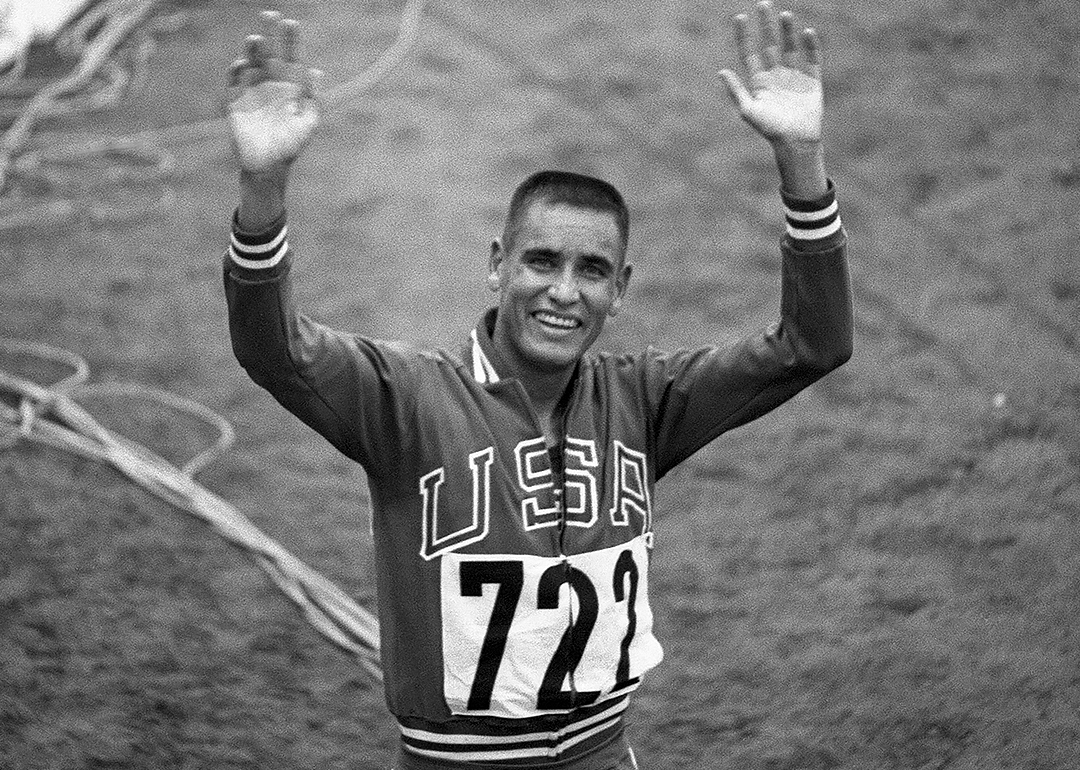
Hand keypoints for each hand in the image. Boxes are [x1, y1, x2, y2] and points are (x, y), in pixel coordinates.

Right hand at [226, 11, 319, 174]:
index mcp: (290, 88)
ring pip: (251, 63)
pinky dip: (237, 72)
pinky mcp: (235, 102)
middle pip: (270, 54)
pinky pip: (234, 82)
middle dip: (270, 35)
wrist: (269, 167)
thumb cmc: (291, 147)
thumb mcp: (307, 123)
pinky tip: (243, 64)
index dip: (291, 40)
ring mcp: (252, 91)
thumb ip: (313, 99)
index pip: (291, 58)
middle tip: (270, 15)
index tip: (291, 22)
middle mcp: (271, 85)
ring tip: (256, 40)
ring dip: (253, 51)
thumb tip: (316, 71)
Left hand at [718, 1, 821, 148]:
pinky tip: (807, 33)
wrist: (796, 142)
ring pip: (790, 47)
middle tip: (763, 4)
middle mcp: (775, 75)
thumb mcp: (749, 111)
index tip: (740, 17)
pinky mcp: (812, 80)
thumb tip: (721, 72)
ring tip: (784, 14)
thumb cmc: (770, 130)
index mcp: (759, 81)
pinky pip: (812, 59)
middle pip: (770, 44)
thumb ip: (736, 92)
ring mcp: (794, 76)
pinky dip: (810, 46)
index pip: (750, 53)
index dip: (744, 36)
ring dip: (787, 31)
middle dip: (766, 25)